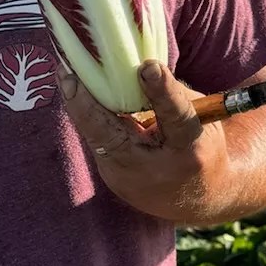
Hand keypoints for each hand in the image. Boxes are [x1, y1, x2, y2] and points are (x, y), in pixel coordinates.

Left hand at [58, 59, 229, 222]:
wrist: (200, 201)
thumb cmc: (202, 147)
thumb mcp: (202, 119)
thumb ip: (172, 94)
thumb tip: (141, 63)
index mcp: (191, 151)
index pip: (176, 117)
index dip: (162, 91)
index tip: (148, 66)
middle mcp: (155, 169)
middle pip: (115, 135)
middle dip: (87, 103)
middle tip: (67, 72)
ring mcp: (128, 179)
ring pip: (96, 136)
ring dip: (78, 104)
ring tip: (64, 72)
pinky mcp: (112, 177)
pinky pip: (96, 140)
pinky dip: (85, 115)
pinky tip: (72, 90)